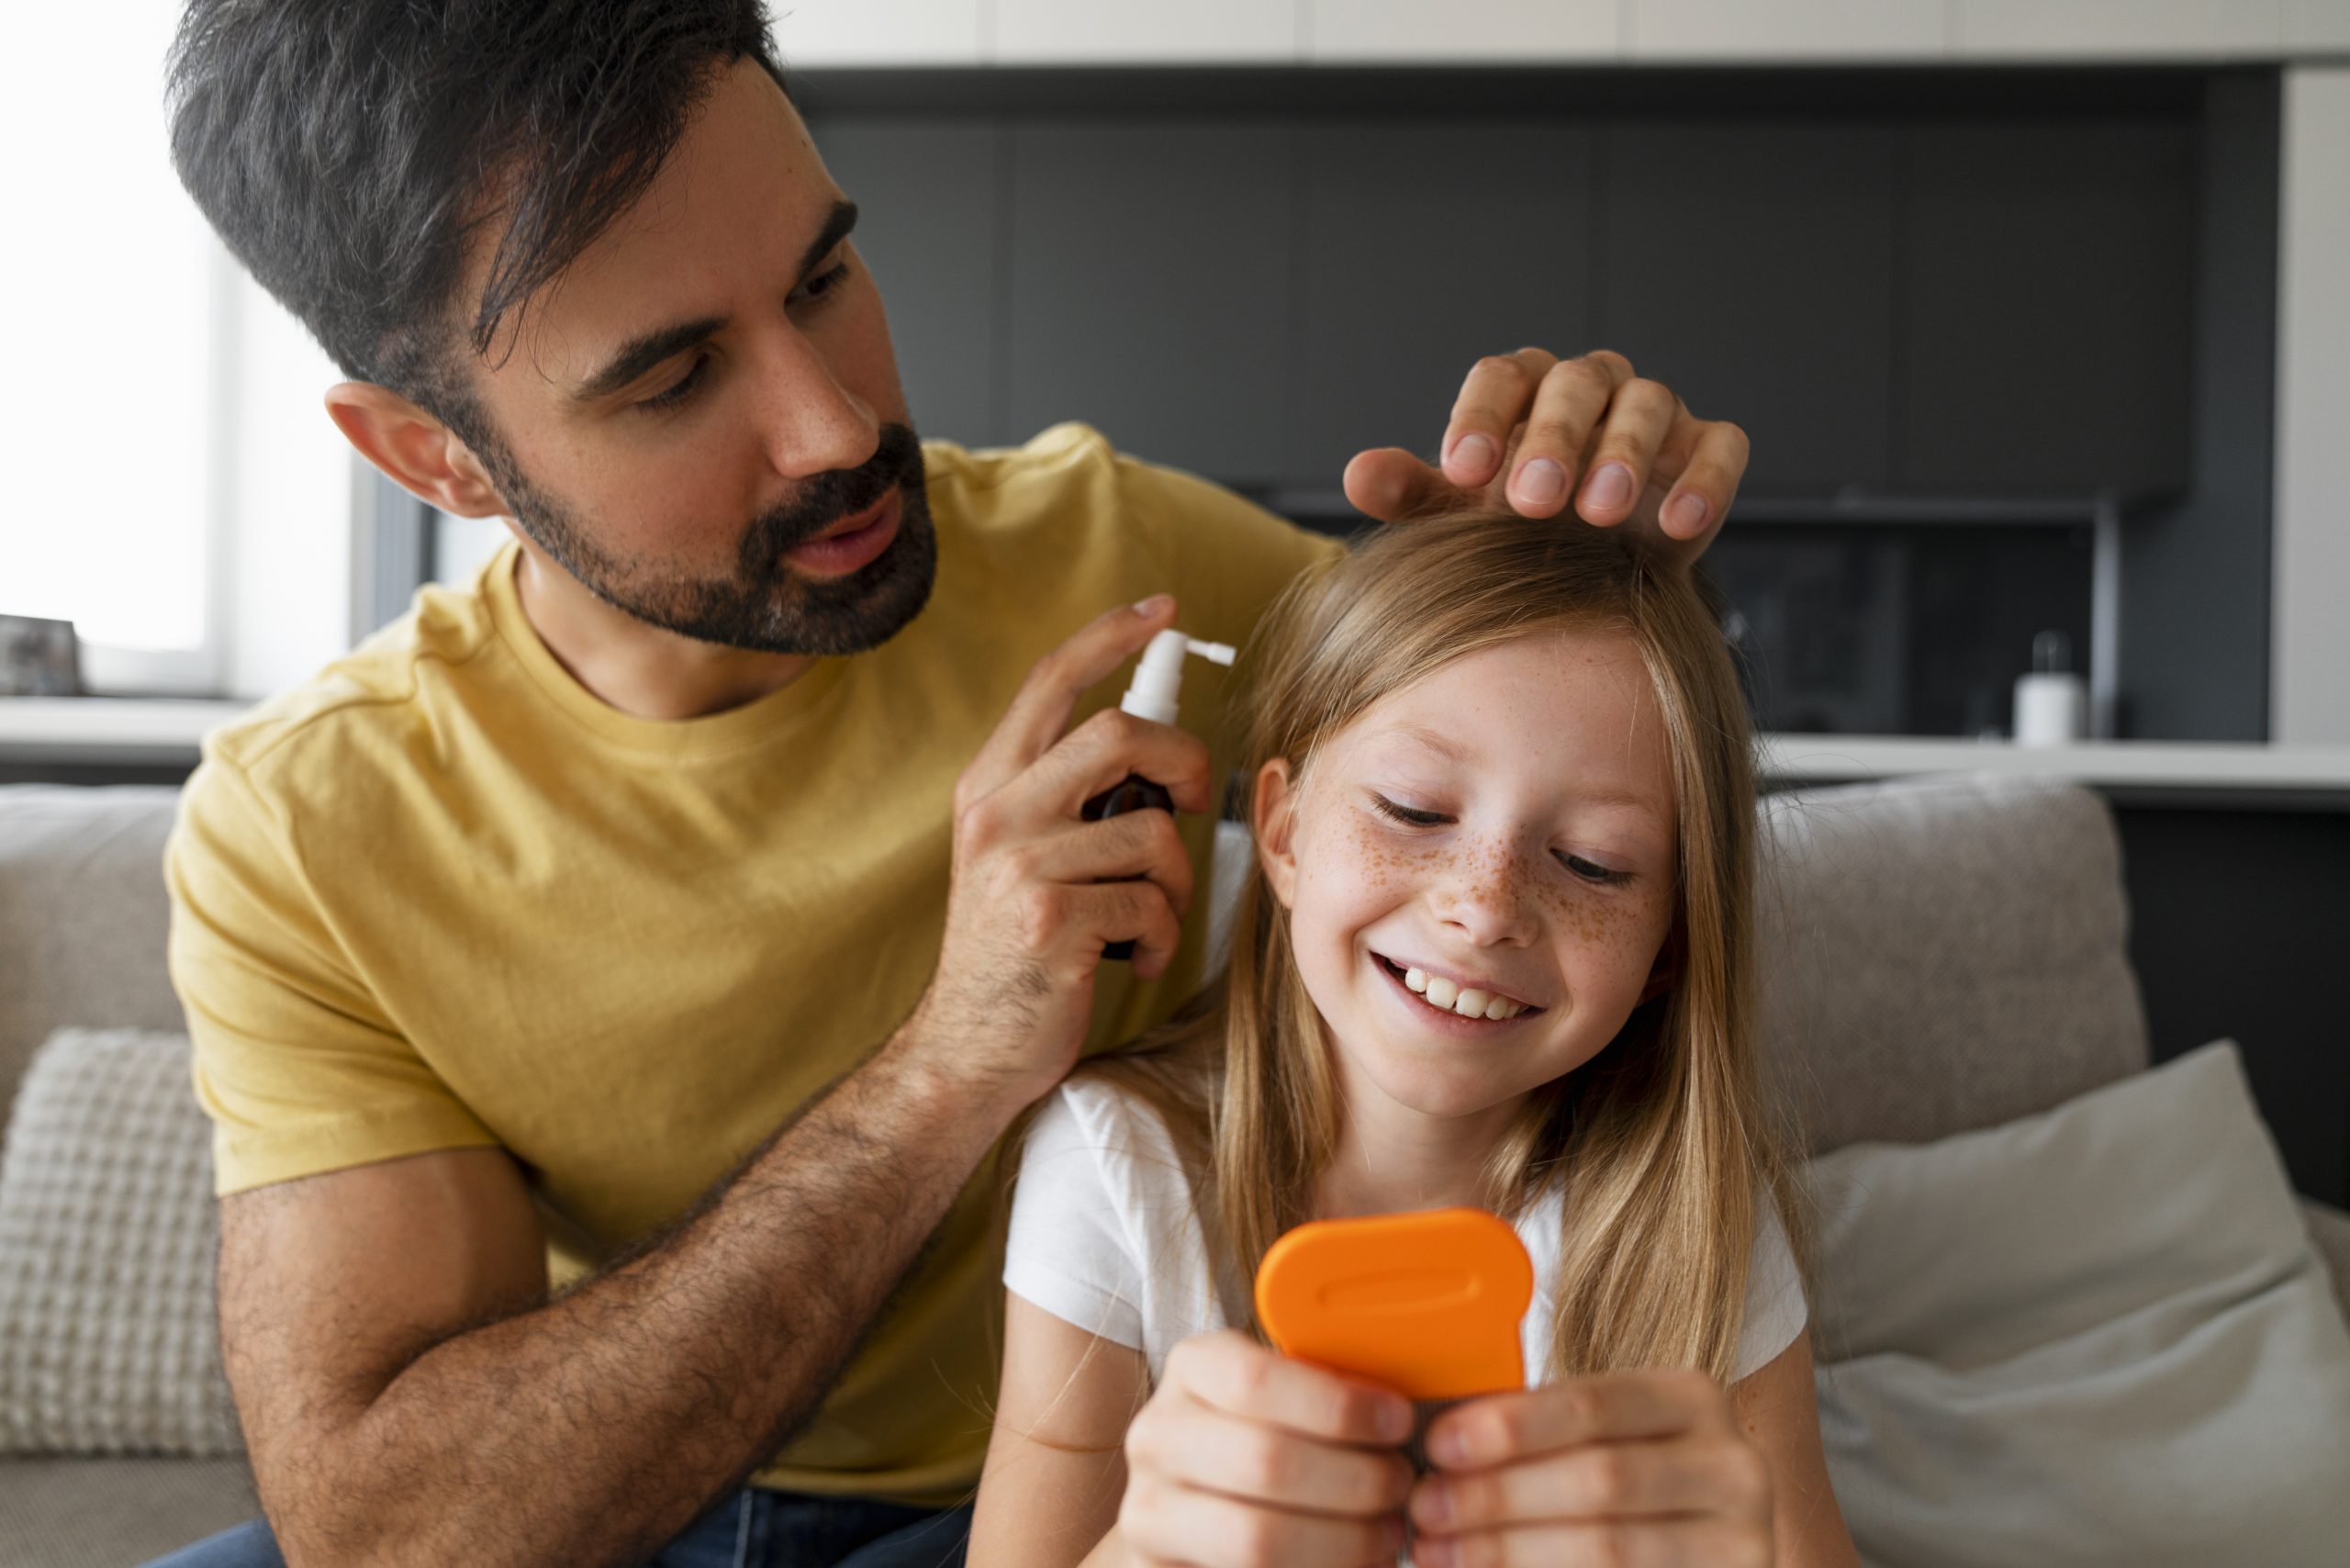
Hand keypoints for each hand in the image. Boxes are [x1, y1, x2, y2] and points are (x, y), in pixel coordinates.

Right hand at [901, 595, 1208, 1116]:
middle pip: (1118, 733)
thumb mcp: (1018, 855)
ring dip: (1173, 884)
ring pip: (1150, 833)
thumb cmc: (1013, 951)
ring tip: (1145, 919)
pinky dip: (1160, 936)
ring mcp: (1020, 866)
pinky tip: (1129, 958)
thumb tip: (1154, 758)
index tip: (1162, 609)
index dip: (1110, 635)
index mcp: (989, 786)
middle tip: (1189, 803)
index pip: (1051, 682)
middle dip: (1181, 762)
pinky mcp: (1052, 921)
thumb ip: (1065, 798)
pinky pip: (1150, 903)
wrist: (965, 1049)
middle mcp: (997, 813)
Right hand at [1118, 1331, 1416, 1567]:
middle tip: (1401, 1486)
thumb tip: (1406, 1404)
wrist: (1191, 1505)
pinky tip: (1352, 1565)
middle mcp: (1158, 1436)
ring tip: (1387, 1535)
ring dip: (1344, 1542)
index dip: (1337, 1405)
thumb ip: (1328, 1391)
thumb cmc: (1261, 1436)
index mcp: (1193, 1369)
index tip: (1398, 1421)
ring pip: (1258, 1539)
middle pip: (1266, 1462)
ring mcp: (1149, 1511)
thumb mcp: (1283, 1395)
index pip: (1256, 1381)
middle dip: (1356, 1480)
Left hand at [1343, 348, 1748, 563]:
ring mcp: (1654, 415)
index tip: (1462, 471)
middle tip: (1533, 500)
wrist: (1592, 577)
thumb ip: (1412, 494)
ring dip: (1625, 454)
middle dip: (1554, 438)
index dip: (1481, 417)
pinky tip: (1679, 525)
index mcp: (1524, 390)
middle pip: (1576, 383)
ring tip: (1602, 513)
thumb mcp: (1456, 519)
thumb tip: (1359, 475)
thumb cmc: (1514, 531)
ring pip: (1648, 404)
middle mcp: (1591, 389)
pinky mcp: (1707, 449)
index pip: (1501, 377)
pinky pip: (1719, 446)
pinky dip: (1704, 479)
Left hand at [1407, 1368, 1773, 1567]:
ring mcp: (1742, 1541)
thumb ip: (1542, 1431)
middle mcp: (1733, 1466)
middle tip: (1426, 1508)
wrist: (1701, 1554)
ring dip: (1507, 1552)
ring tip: (1439, 1553)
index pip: (1593, 1404)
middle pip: (1598, 1479)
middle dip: (1498, 1495)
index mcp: (1693, 1399)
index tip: (1439, 1444)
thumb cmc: (1632, 1487)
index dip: (1510, 1425)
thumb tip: (1440, 1438)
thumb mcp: (1602, 1440)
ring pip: (1607, 1546)